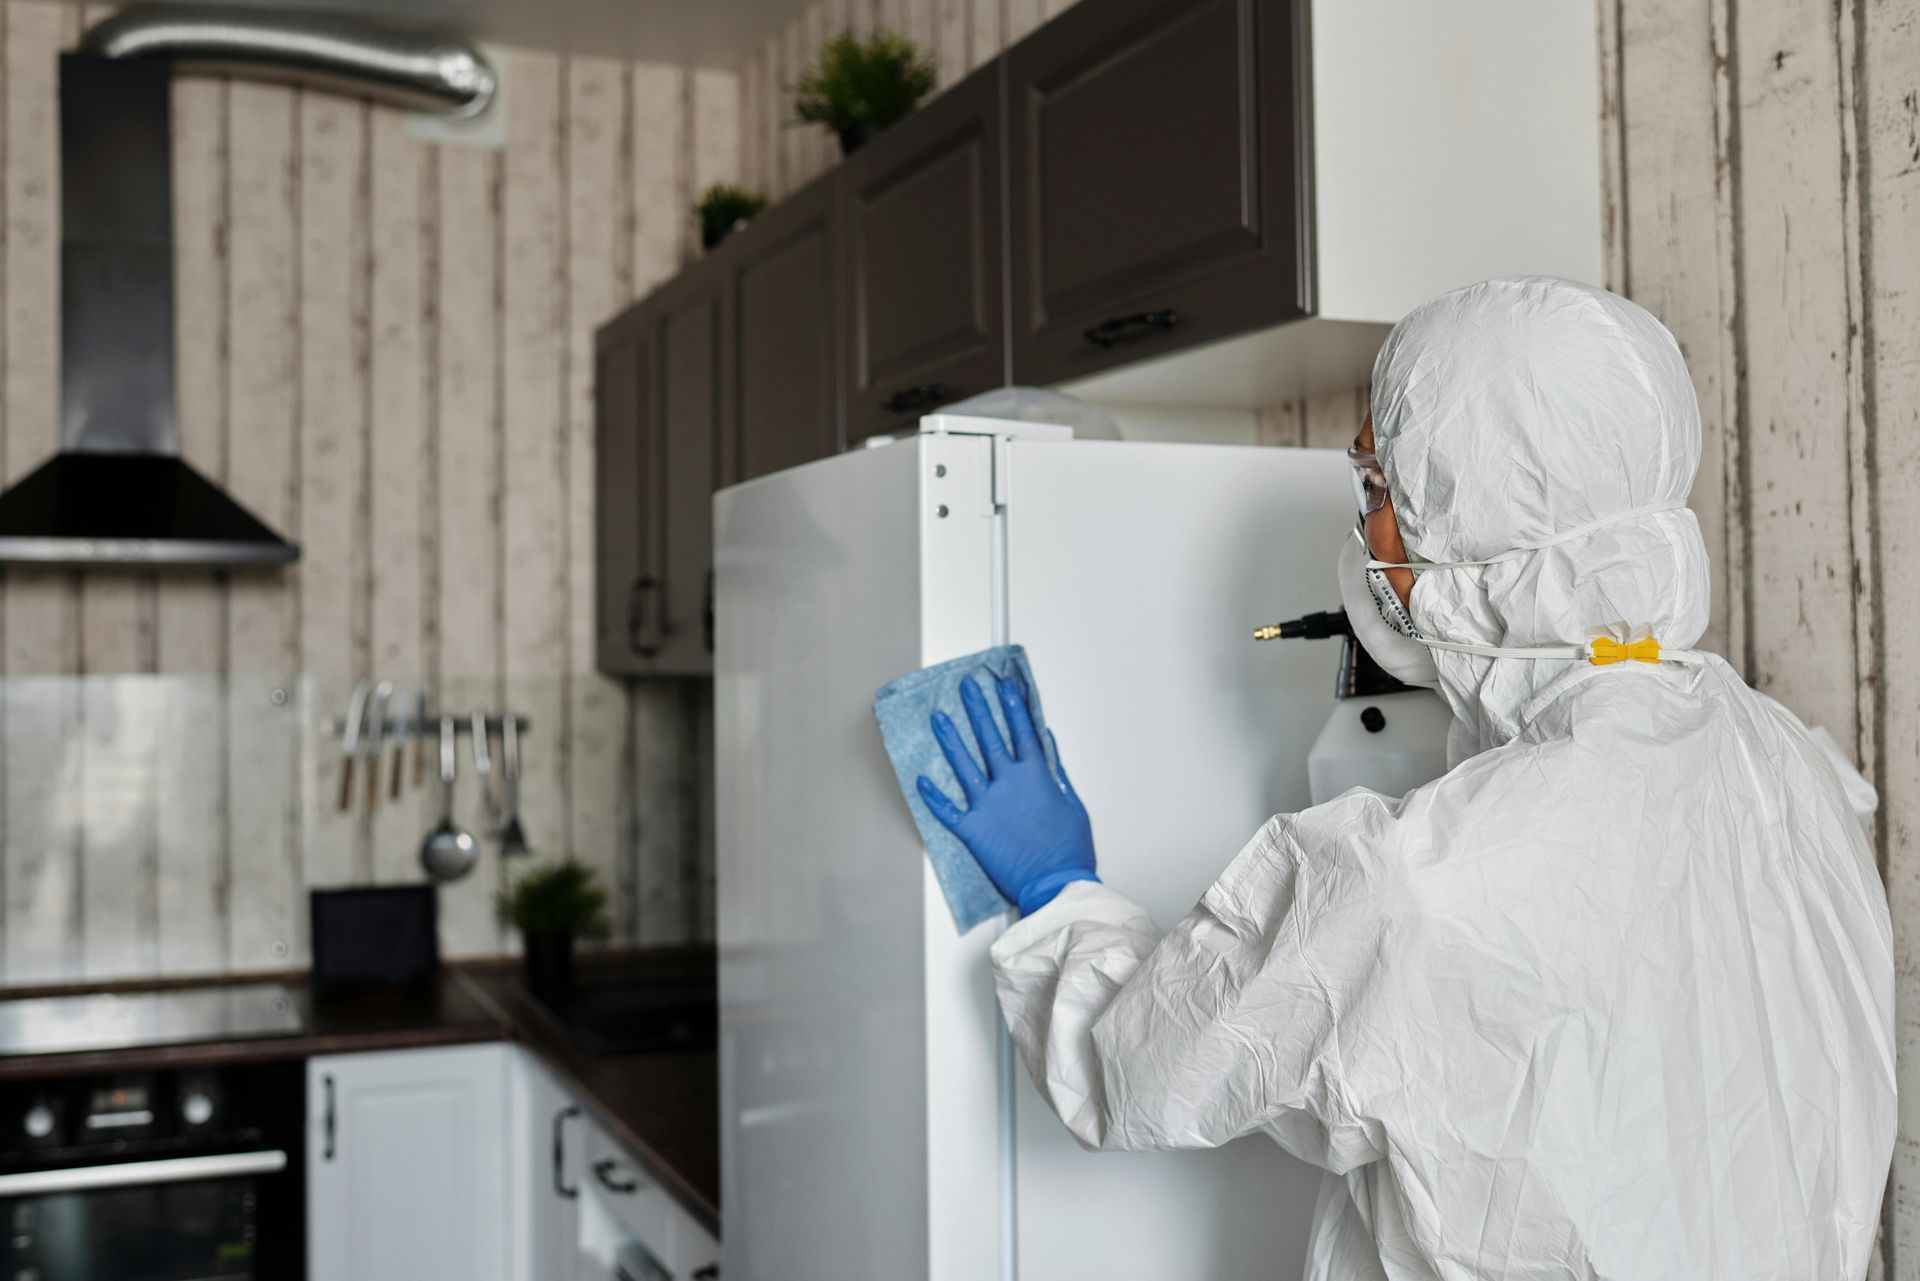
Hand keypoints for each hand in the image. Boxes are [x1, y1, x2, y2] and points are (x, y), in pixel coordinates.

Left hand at [916, 675, 1096, 915]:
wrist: (1055, 883)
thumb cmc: (1069, 849)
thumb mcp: (1073, 804)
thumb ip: (1057, 772)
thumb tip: (1047, 742)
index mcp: (1036, 776)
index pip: (1021, 730)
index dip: (1012, 706)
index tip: (1003, 685)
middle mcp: (1008, 784)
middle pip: (989, 738)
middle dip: (978, 709)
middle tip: (967, 687)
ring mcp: (987, 805)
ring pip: (962, 765)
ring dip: (950, 740)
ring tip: (937, 717)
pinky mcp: (972, 830)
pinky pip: (946, 810)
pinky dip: (932, 797)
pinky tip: (920, 780)